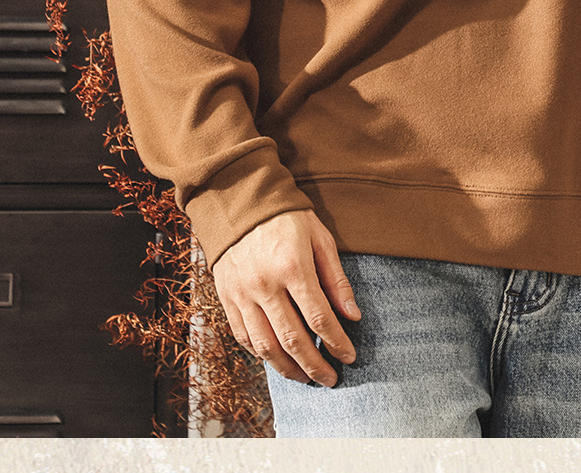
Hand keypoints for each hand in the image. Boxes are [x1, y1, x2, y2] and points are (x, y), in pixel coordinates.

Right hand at [212, 209, 361, 384]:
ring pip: (265, 346)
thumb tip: (353, 316)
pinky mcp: (226, 298)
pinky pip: (244, 337)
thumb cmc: (286, 217)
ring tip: (306, 378)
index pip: (319, 317)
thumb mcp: (319, 237)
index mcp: (292, 266)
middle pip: (292, 340)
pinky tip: (278, 360)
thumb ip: (336, 278)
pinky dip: (262, 355)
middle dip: (315, 365)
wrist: (239, 201)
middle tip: (331, 379)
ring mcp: (242, 294)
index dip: (337, 342)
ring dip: (288, 369)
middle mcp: (264, 285)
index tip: (349, 357)